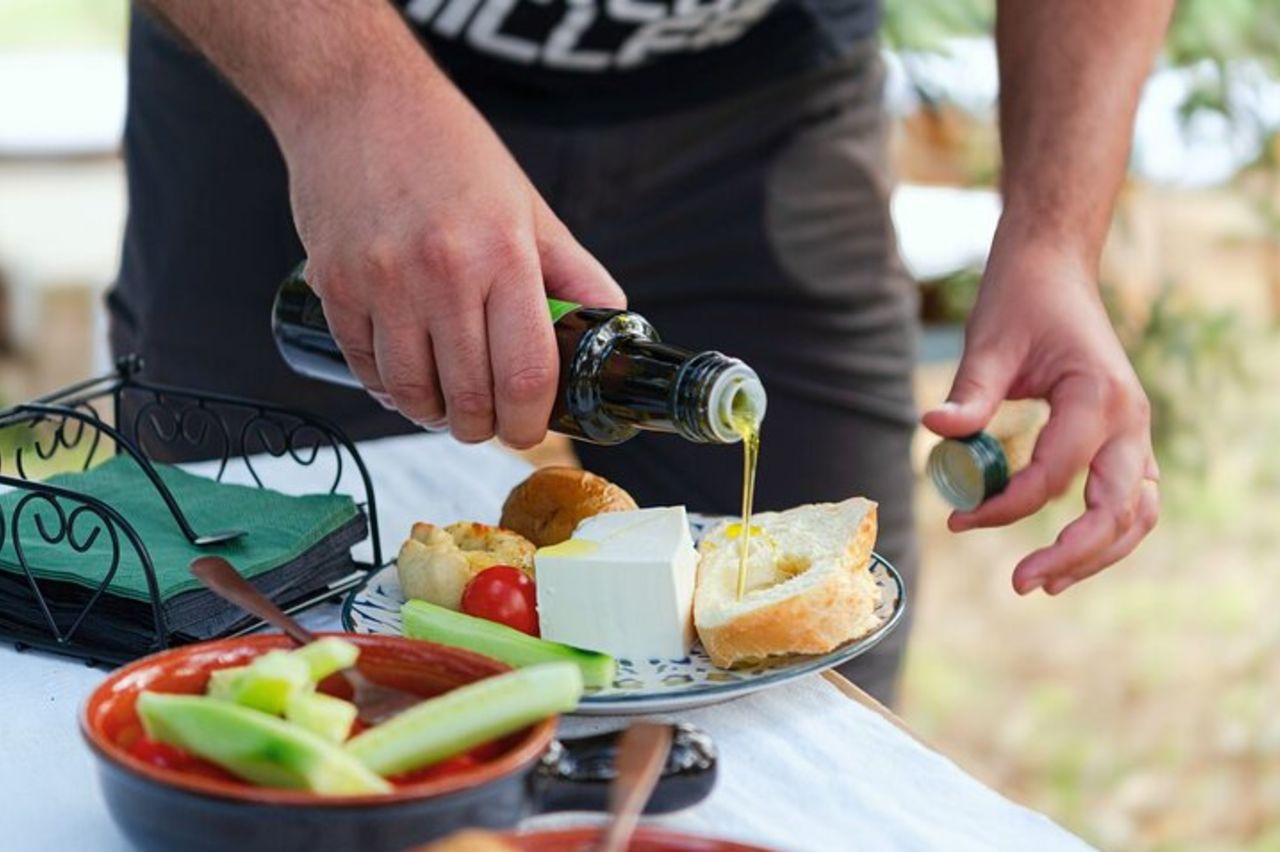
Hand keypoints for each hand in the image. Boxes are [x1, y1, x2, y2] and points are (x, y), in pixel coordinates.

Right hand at [277, 66, 624, 447]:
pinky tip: (407, 377)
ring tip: (448, 404)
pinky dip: (390, 390)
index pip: (526, 373)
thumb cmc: (448, 149)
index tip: (530, 428)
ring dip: (435, 416)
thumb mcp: (528, 206)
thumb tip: (611, 327)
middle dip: (485, 428)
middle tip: (490, 421)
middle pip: (470, 398)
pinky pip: (365, 370)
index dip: (531, 421)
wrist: (356, 99)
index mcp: (503, 254)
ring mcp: (383, 283)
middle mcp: (443, 273)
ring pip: (412, 394)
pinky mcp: (335, 287)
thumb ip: (573, 272)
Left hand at [921, 233, 1158, 595]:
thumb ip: (968, 394)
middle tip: (1020, 584)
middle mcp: (1130, 419)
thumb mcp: (988, 343)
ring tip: (1045, 582)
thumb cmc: (1020, 301)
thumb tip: (935, 429)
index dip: (1005, 506)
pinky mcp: (1125, 440)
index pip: (1056, 474)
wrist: (1054, 270)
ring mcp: (1135, 432)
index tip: (957, 519)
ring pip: (1136, 514)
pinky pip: (1131, 501)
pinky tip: (1067, 557)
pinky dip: (1107, 534)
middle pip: (1116, 510)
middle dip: (1070, 555)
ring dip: (1097, 555)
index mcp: (1098, 395)